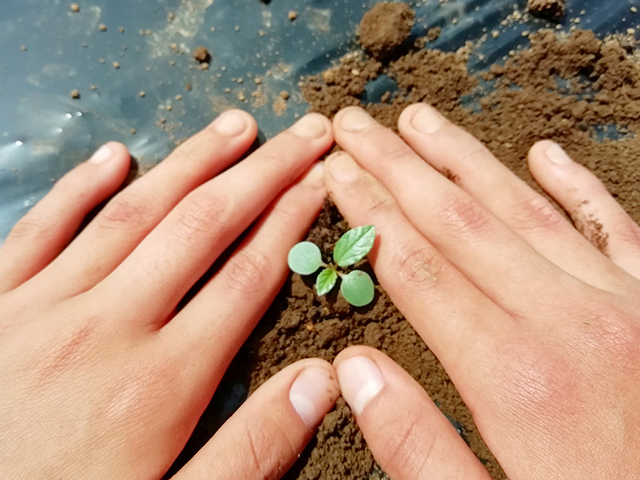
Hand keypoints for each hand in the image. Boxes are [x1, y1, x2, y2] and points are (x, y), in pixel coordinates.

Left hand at [0, 110, 338, 478]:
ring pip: (133, 213)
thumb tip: (320, 382)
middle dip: (262, 174)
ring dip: (189, 163)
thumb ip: (249, 450)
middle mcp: (107, 327)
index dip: (290, 223)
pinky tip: (113, 156)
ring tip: (234, 128)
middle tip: (300, 133)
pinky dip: (78, 188)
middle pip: (203, 227)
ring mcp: (42, 308)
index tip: (318, 184)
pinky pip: (40, 230)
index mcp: (160, 382)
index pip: (246, 278)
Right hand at [324, 104, 639, 478]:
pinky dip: (576, 186)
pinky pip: (614, 227)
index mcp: (516, 376)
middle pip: (458, 222)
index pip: (417, 268)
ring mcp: (622, 304)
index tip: (335, 174)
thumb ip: (417, 446)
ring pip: (525, 208)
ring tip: (420, 121)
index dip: (368, 214)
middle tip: (357, 125)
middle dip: (397, 167)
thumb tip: (354, 371)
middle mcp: (567, 321)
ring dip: (465, 159)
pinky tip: (545, 155)